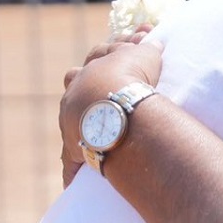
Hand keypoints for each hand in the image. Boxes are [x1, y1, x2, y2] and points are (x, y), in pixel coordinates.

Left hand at [58, 37, 163, 186]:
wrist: (114, 104)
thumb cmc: (132, 77)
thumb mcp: (144, 55)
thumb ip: (146, 47)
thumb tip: (153, 38)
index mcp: (92, 69)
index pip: (96, 57)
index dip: (107, 55)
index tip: (115, 56)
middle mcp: (76, 95)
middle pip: (73, 82)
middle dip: (83, 85)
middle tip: (98, 92)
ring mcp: (72, 122)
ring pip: (69, 119)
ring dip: (77, 123)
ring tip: (90, 130)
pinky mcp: (76, 149)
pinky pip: (71, 163)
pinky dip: (72, 172)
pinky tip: (72, 183)